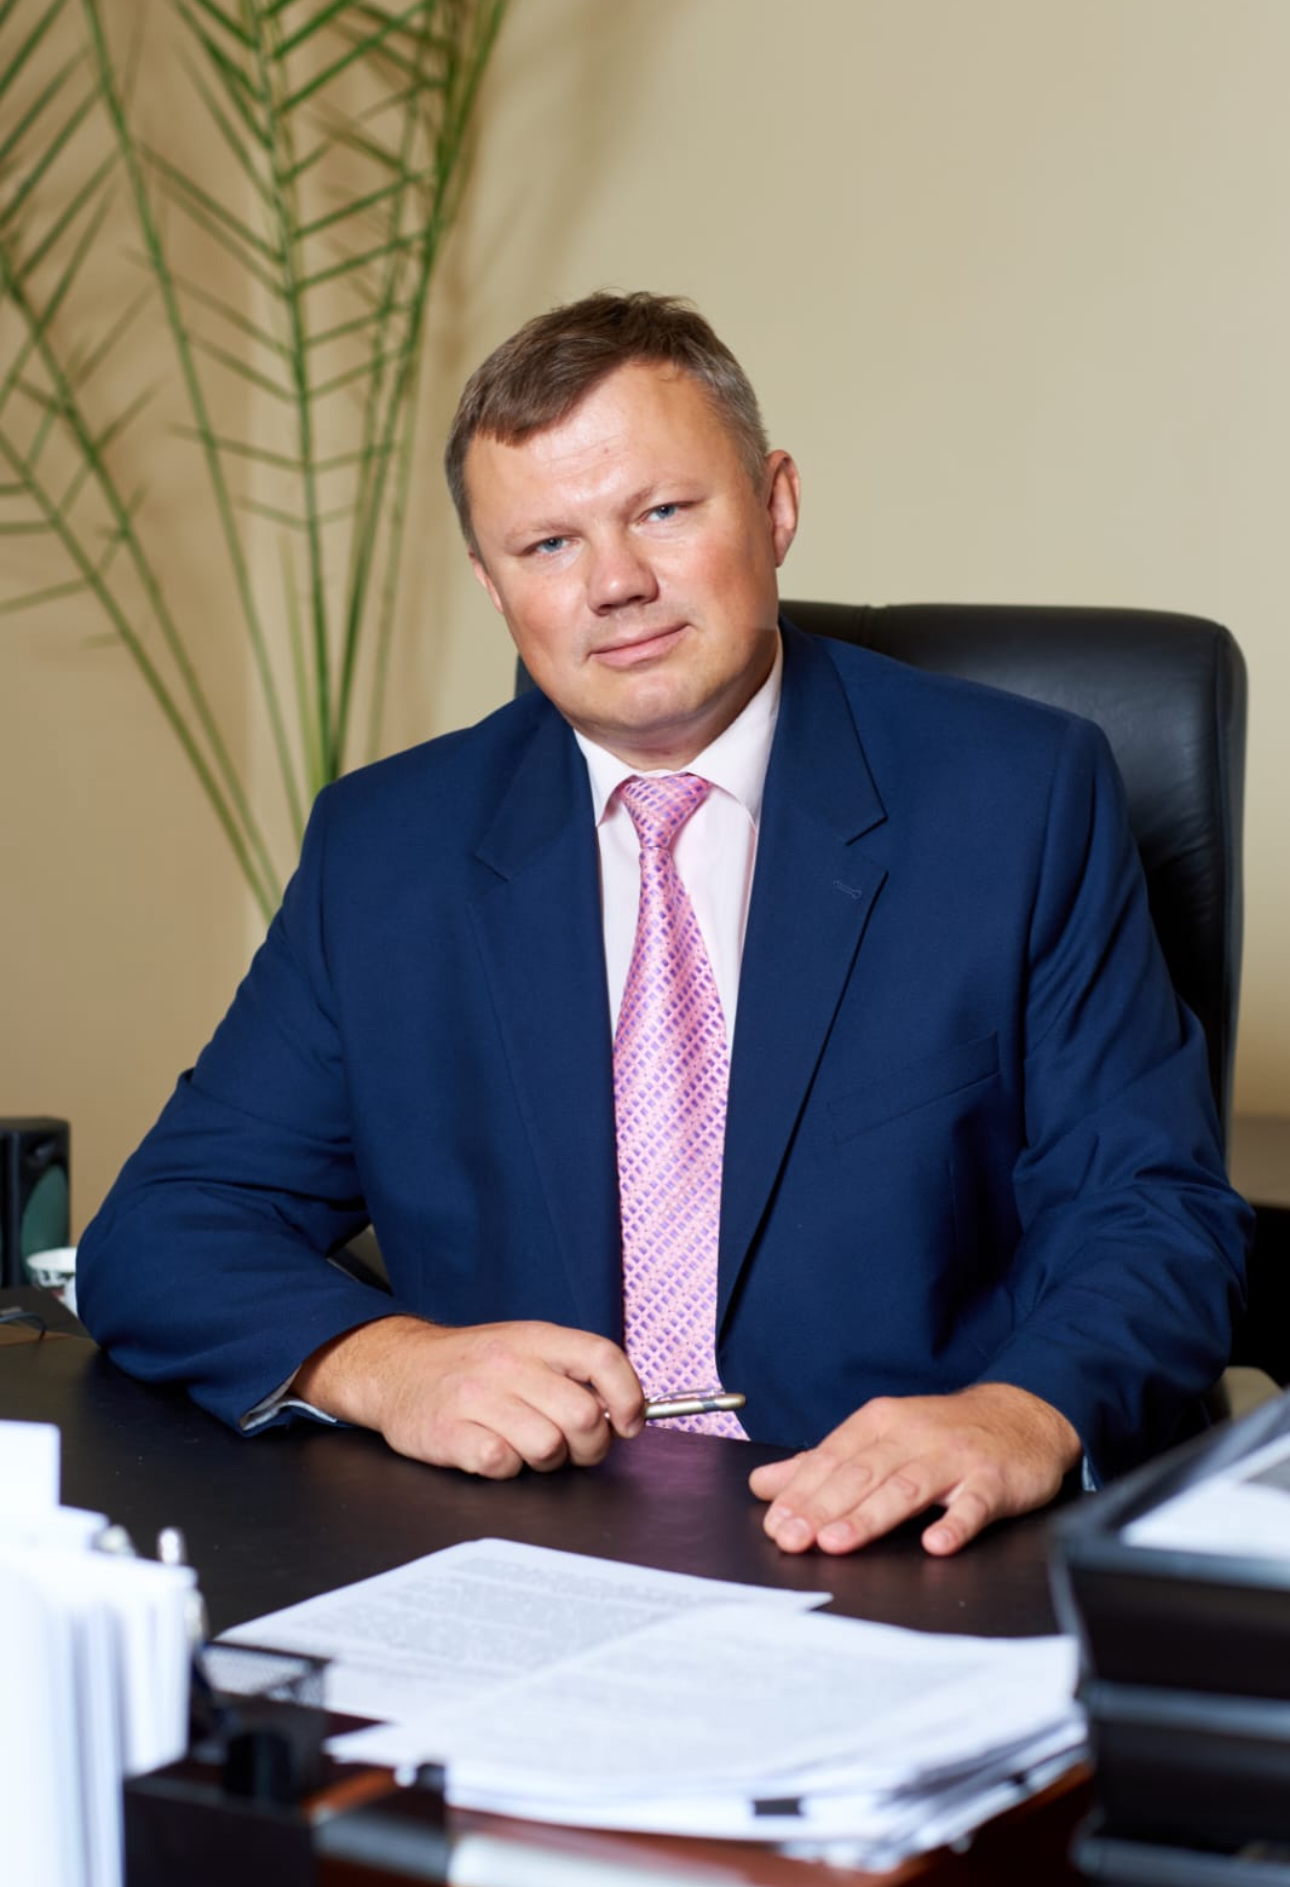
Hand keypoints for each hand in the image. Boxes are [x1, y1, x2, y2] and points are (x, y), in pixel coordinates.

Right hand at [293, 1315, 644, 1477]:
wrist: (396, 1368)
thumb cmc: (472, 1365)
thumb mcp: (524, 1347)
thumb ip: (572, 1371)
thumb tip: (625, 1411)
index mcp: (535, 1338)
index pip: (602, 1357)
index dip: (629, 1395)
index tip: (629, 1423)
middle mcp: (508, 1362)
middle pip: (583, 1415)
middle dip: (589, 1446)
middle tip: (573, 1448)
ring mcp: (475, 1397)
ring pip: (548, 1446)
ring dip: (546, 1460)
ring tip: (527, 1448)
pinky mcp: (447, 1431)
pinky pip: (501, 1464)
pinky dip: (505, 1469)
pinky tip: (493, 1453)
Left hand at [748, 1383, 1080, 1556]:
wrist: (1023, 1415)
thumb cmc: (941, 1433)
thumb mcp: (881, 1437)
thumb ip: (824, 1463)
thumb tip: (765, 1485)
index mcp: (880, 1423)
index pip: (833, 1458)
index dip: (802, 1491)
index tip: (776, 1523)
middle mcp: (913, 1435)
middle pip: (862, 1474)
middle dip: (823, 1508)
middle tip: (793, 1539)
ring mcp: (955, 1457)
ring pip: (907, 1488)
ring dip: (870, 1516)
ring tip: (837, 1543)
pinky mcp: (993, 1480)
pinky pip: (973, 1504)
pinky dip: (955, 1524)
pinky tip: (936, 1544)